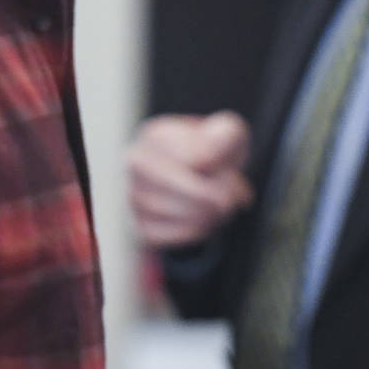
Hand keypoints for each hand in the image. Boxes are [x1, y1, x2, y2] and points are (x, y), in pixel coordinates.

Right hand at [127, 112, 253, 249]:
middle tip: (233, 197)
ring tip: (220, 205)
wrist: (206, 175)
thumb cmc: (215, 150)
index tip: (230, 172)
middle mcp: (137, 164)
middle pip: (181, 189)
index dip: (219, 171)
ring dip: (211, 215)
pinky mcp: (140, 225)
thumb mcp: (228, 131)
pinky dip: (197, 231)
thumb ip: (224, 134)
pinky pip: (171, 236)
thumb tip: (204, 160)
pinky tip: (204, 219)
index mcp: (156, 135)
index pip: (192, 160)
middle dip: (215, 197)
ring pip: (178, 214)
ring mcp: (134, 195)